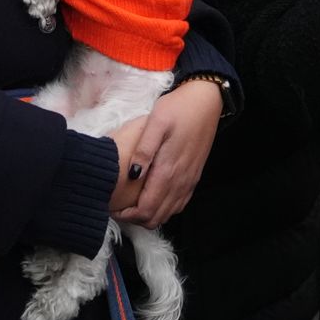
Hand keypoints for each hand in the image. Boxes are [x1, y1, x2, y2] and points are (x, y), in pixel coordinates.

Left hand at [113, 78, 223, 228]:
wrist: (207, 100)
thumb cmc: (178, 108)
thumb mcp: (156, 122)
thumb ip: (144, 150)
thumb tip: (132, 176)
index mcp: (169, 170)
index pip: (146, 209)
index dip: (127, 216)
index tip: (112, 208)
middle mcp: (181, 181)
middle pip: (156, 217)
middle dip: (135, 219)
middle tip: (119, 207)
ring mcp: (189, 180)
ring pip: (168, 213)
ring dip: (149, 215)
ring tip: (132, 204)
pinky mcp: (194, 176)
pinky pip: (179, 204)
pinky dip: (164, 209)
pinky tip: (153, 198)